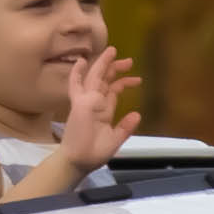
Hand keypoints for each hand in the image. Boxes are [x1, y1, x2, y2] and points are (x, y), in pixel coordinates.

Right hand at [58, 43, 143, 170]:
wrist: (79, 161)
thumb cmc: (94, 153)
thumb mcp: (115, 139)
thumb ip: (125, 128)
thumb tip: (137, 115)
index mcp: (104, 110)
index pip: (114, 90)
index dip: (124, 82)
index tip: (138, 79)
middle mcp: (95, 103)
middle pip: (106, 80)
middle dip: (116, 69)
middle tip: (129, 61)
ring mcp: (86, 102)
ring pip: (94, 78)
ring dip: (103, 64)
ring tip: (112, 51)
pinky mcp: (79, 104)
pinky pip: (76, 86)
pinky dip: (77, 73)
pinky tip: (81, 61)